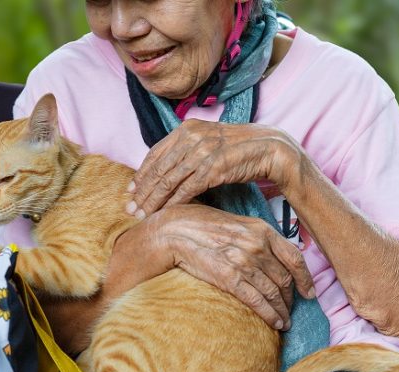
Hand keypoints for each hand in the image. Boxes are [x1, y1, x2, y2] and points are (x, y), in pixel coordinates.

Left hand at [126, 119, 300, 218]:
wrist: (269, 148)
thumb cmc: (236, 149)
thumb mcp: (207, 142)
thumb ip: (185, 151)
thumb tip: (162, 170)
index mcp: (186, 129)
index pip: (154, 154)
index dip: (141, 174)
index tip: (130, 191)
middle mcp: (191, 137)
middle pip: (158, 169)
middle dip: (142, 192)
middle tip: (129, 209)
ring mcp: (202, 152)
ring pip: (168, 181)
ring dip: (153, 201)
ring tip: (142, 215)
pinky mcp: (213, 168)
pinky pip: (186, 189)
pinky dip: (173, 203)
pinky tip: (164, 214)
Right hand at [149, 204, 315, 330]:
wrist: (173, 231)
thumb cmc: (200, 224)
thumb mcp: (234, 223)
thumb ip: (254, 237)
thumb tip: (268, 254)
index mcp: (262, 230)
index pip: (295, 258)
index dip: (305, 278)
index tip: (309, 292)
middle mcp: (257, 246)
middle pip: (285, 279)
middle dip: (291, 299)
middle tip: (291, 310)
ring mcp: (244, 263)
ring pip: (274, 293)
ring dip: (282, 311)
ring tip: (284, 322)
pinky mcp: (230, 279)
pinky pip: (258, 301)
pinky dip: (270, 315)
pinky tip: (275, 323)